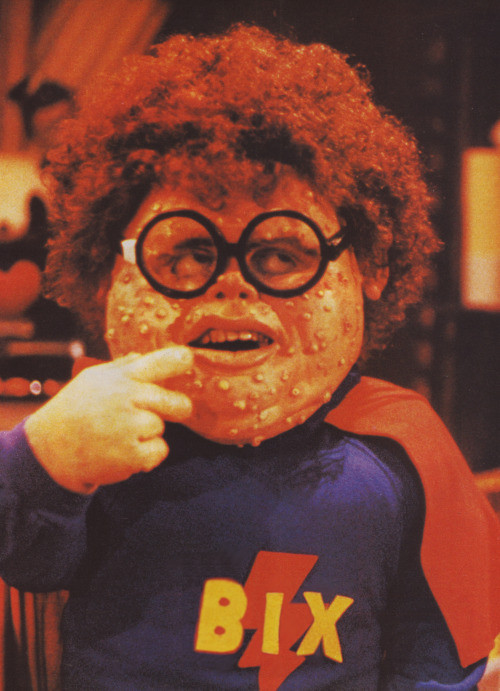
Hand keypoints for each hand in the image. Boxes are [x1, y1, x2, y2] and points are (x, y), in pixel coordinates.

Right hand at [25, 346, 192, 493]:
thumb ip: (122, 368)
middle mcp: (129, 399)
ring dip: (149, 433)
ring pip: (162, 428)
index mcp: (122, 378)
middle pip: (177, 403)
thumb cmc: (76, 409)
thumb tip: (143, 356)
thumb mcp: (93, 379)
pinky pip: (159, 451)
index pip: (159, 363)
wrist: (52, 449)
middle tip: (175, 410)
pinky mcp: (132, 455)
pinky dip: (148, 455)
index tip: (188, 359)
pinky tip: (126, 451)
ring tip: (122, 434)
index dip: (178, 361)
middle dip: (180, 408)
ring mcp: (131, 427)